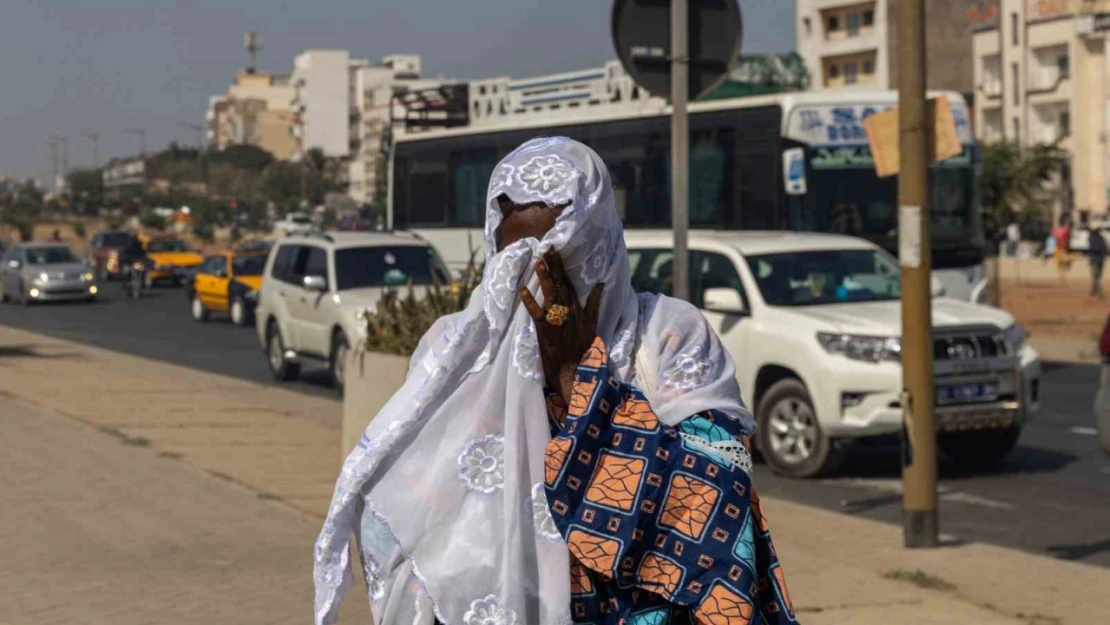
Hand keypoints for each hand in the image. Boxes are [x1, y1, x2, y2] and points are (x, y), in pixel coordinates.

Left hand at [519, 249, 603, 402]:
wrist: (577, 372)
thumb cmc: (583, 350)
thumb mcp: (593, 323)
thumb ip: (594, 303)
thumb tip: (600, 283)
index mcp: (577, 308)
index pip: (568, 282)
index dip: (561, 266)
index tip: (554, 250)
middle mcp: (568, 311)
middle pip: (560, 284)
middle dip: (553, 266)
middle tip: (547, 247)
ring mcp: (557, 320)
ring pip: (551, 295)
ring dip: (544, 278)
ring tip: (538, 262)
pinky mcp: (546, 330)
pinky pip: (537, 313)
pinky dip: (531, 302)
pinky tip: (523, 290)